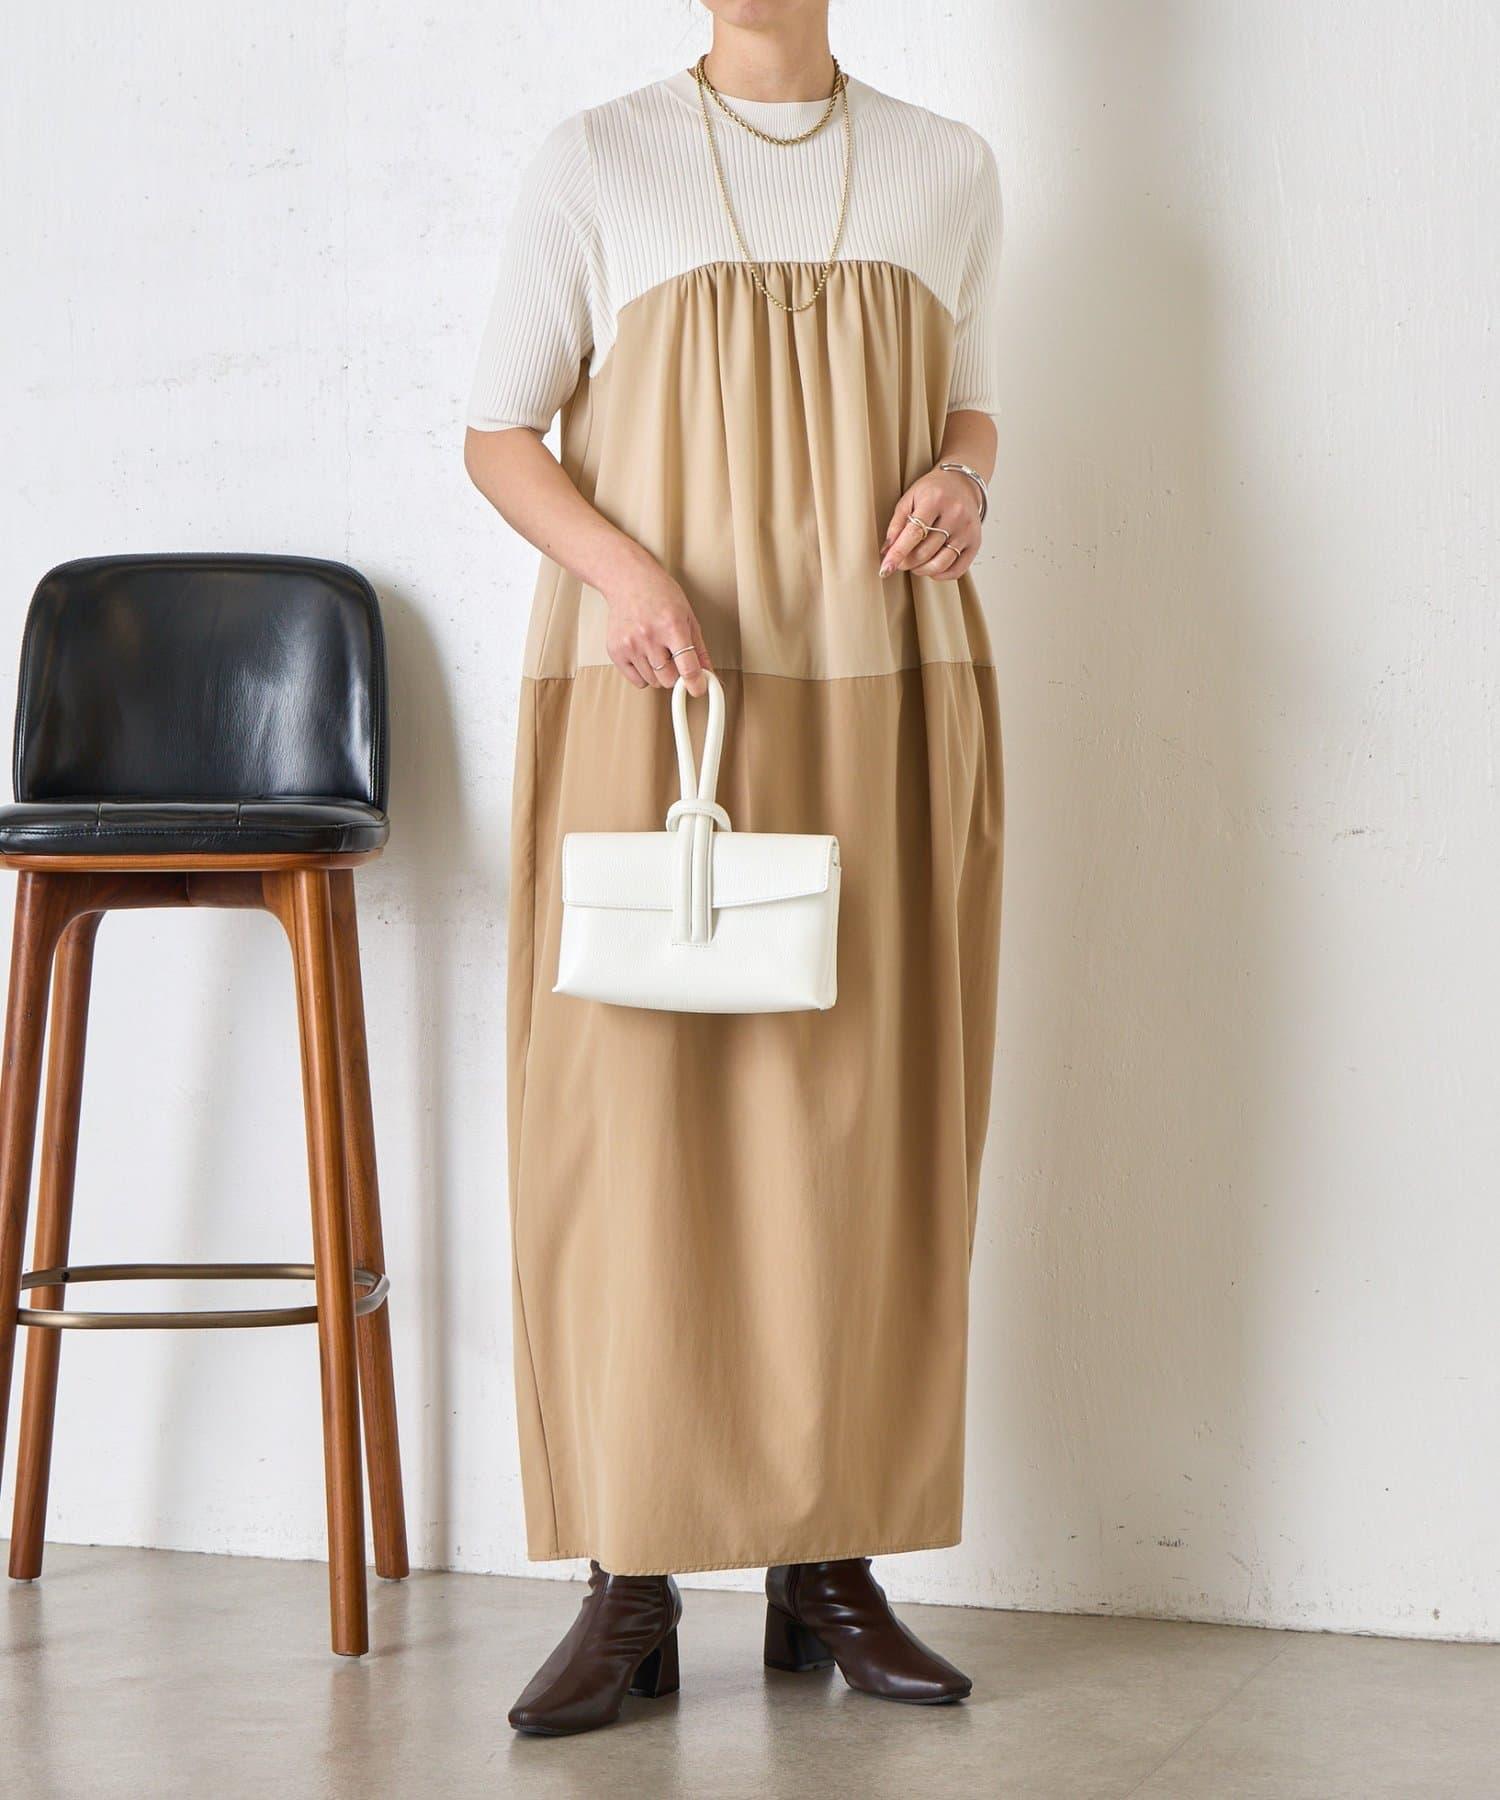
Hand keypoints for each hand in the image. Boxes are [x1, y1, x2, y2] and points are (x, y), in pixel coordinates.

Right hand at [603, 555, 713, 694]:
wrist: (628, 580)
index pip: (687, 667)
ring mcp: (630, 644)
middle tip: (674, 659)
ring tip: (657, 650)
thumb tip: (709, 674)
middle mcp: (649, 636)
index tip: (698, 688)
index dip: (695, 683)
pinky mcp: (616, 651)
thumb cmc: (659, 594)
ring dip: (660, 673)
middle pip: (668, 680)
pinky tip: (644, 654)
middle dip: (675, 675)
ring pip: (653, 682)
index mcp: (672, 626)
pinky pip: (637, 681)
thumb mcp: (688, 616)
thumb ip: (699, 648)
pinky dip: (644, 674)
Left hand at [879, 468, 982, 581]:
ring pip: (940, 564)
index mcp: (935, 500)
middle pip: (925, 552)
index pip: (913, 534)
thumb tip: (886, 551)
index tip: (885, 569)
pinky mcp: (975, 542)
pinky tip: (931, 569)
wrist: (962, 482)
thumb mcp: (909, 498)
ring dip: (921, 571)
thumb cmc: (933, 491)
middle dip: (907, 562)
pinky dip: (940, 575)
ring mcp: (967, 530)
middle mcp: (955, 515)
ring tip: (915, 565)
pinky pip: (957, 570)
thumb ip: (897, 524)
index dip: (897, 554)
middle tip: (900, 562)